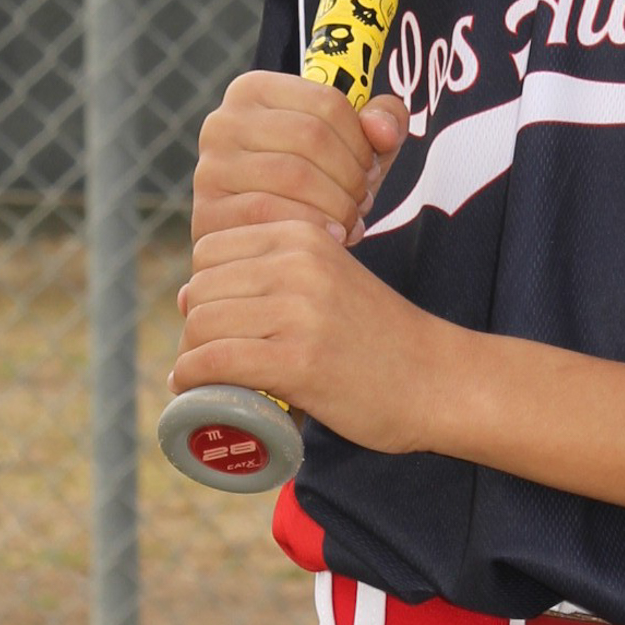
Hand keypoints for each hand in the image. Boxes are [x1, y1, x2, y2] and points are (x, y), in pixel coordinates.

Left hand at [170, 221, 453, 452]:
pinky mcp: (299, 360)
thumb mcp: (331, 279)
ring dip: (191, 356)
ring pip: (203, 324)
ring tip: (203, 378)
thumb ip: (274, 273)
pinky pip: (217, 361)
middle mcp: (299, 263)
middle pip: (202, 288)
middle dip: (194, 327)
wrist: (439, 380)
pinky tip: (191, 388)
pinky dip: (192, 377)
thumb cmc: (379, 339)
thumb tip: (185, 293)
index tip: (215, 323)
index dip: (202, 288)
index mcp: (304, 235)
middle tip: (210, 359)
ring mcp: (299, 311)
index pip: (210, 249)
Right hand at [192, 71, 408, 247]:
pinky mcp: (208, 213)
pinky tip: (332, 238)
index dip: (364, 141)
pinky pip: (270, 214)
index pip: (327, 102)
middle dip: (352, 175)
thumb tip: (382, 131)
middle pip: (312, 137)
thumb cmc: (319, 182)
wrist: (269, 241)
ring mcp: (210, 167)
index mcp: (254, 89)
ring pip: (294, 175)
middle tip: (364, 201)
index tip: (372, 168)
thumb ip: (384, 121)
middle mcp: (223, 121)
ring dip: (338, 204)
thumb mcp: (356, 145)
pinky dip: (312, 227)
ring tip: (350, 220)